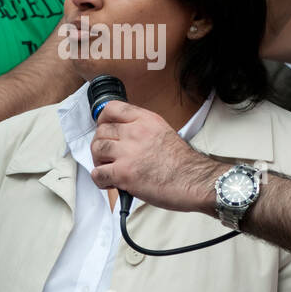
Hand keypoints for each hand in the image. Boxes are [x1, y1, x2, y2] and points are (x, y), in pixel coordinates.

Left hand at [89, 101, 222, 214]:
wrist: (194, 181)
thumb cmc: (183, 163)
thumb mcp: (163, 132)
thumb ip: (143, 129)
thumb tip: (123, 135)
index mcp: (146, 120)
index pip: (112, 108)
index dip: (102, 119)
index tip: (103, 128)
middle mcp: (135, 132)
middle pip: (101, 131)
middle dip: (100, 145)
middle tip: (107, 156)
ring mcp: (128, 152)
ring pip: (97, 149)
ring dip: (98, 161)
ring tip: (108, 169)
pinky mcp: (124, 173)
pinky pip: (97, 173)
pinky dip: (99, 180)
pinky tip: (110, 183)